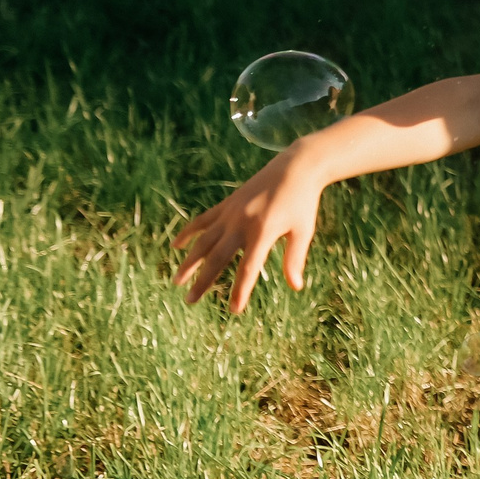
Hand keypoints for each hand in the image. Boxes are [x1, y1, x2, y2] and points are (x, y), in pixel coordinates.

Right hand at [170, 152, 326, 313]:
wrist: (296, 167)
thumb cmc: (303, 202)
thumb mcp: (303, 231)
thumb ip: (295, 259)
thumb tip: (296, 287)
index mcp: (263, 232)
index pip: (248, 268)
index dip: (240, 290)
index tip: (233, 310)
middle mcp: (241, 223)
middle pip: (217, 258)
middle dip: (203, 281)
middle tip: (190, 302)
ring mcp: (230, 213)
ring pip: (203, 240)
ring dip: (189, 261)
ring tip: (177, 281)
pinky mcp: (227, 204)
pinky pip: (203, 220)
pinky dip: (188, 232)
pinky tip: (176, 246)